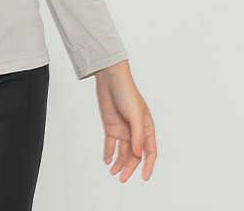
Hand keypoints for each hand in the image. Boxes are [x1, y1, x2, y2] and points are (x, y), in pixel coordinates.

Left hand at [94, 60, 157, 181]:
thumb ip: (137, 135)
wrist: (110, 79)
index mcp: (146, 128)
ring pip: (123, 152)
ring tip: (114, 173)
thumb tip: (138, 154)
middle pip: (134, 155)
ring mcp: (123, 129)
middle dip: (129, 167)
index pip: (150, 151)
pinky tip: (107, 161)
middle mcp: (135, 131)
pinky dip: (109, 153)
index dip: (148, 165)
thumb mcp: (134, 114)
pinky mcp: (111, 126)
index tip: (144, 177)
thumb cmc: (126, 92)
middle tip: (122, 178)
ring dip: (119, 163)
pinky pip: (110, 144)